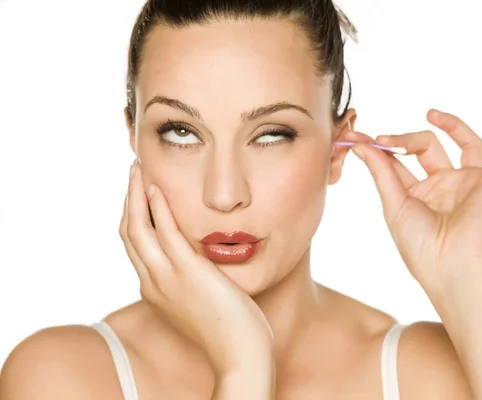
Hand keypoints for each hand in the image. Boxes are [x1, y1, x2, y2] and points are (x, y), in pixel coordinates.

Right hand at [119, 160, 274, 375]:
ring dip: (136, 195)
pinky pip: (165, 233)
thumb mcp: (202, 299)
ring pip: (138, 229)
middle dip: (128, 199)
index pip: (136, 244)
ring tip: (138, 170)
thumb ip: (193, 278)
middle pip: (129, 232)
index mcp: (156, 288)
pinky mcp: (188, 273)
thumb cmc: (229, 328)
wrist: (240, 353)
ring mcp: (167, 278)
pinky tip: (157, 188)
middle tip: (133, 172)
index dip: (134, 215)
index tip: (140, 192)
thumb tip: (199, 258)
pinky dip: (158, 209)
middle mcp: (153, 282)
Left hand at [345, 109, 481, 295]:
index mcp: (416, 193)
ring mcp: (468, 182)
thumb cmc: (420, 245)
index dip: (379, 146)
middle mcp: (443, 185)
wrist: (452, 266)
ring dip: (450, 124)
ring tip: (430, 113)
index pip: (398, 160)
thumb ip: (381, 171)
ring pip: (463, 142)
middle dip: (404, 140)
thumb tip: (360, 145)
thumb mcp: (394, 204)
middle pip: (426, 146)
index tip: (356, 136)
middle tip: (384, 140)